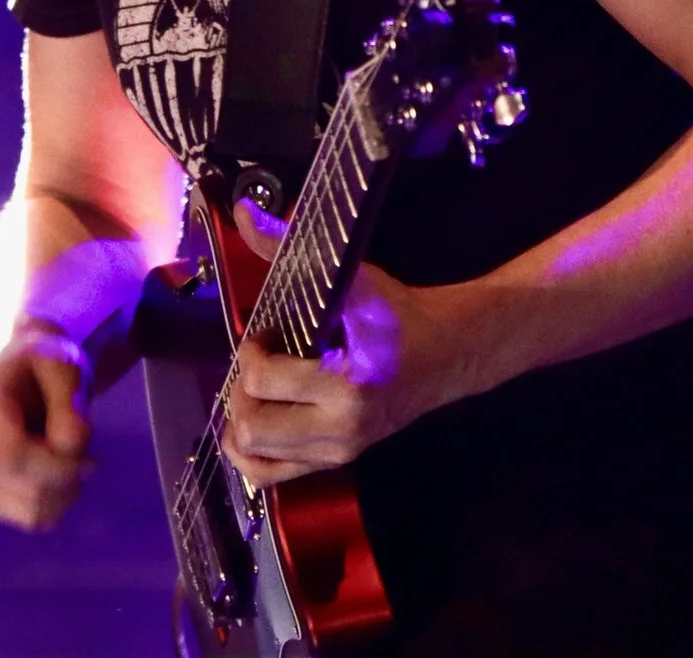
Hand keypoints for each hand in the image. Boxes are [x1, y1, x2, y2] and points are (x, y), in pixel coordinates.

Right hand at [0, 328, 92, 529]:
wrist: (23, 374)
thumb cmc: (45, 365)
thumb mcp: (63, 366)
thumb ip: (69, 401)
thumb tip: (73, 444)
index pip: (14, 458)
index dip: (58, 467)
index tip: (90, 456)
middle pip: (26, 491)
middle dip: (68, 479)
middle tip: (87, 455)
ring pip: (31, 513)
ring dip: (65, 493)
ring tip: (72, 462)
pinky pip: (31, 518)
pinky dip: (56, 503)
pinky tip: (60, 477)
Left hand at [220, 196, 464, 488]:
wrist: (451, 353)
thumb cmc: (403, 316)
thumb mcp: (353, 281)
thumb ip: (289, 250)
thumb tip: (245, 214)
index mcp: (348, 389)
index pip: (264, 381)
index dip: (251, 351)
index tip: (264, 333)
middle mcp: (340, 432)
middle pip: (252, 427)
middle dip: (241, 389)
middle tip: (258, 361)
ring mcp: (338, 454)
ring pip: (255, 458)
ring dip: (241, 420)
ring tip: (256, 389)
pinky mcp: (336, 462)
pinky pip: (272, 477)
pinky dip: (251, 453)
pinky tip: (253, 420)